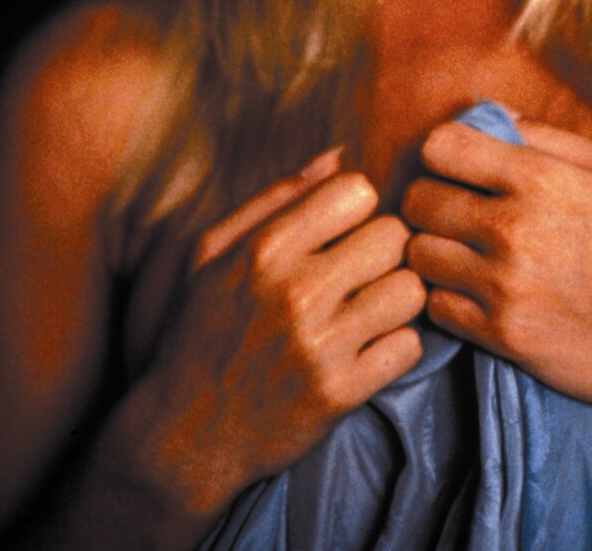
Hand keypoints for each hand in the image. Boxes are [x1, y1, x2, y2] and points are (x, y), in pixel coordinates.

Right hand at [129, 150, 426, 520]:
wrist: (180, 435)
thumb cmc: (199, 330)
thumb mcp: (212, 252)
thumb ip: (276, 197)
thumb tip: (338, 156)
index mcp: (264, 249)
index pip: (358, 190)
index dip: (357, 209)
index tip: (343, 231)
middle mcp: (295, 293)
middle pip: (394, 236)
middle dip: (383, 250)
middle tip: (362, 271)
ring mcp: (320, 346)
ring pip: (410, 290)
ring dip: (396, 298)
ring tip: (370, 307)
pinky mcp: (341, 394)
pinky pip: (409, 346)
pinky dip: (396, 347)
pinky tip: (368, 347)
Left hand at [403, 119, 591, 414]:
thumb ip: (556, 141)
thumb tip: (500, 119)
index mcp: (545, 179)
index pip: (441, 146)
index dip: (444, 154)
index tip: (461, 168)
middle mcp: (516, 229)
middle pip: (418, 201)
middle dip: (431, 202)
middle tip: (455, 213)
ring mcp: (506, 287)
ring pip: (419, 256)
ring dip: (435, 252)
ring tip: (463, 254)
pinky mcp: (505, 338)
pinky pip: (438, 308)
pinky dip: (449, 299)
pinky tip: (477, 294)